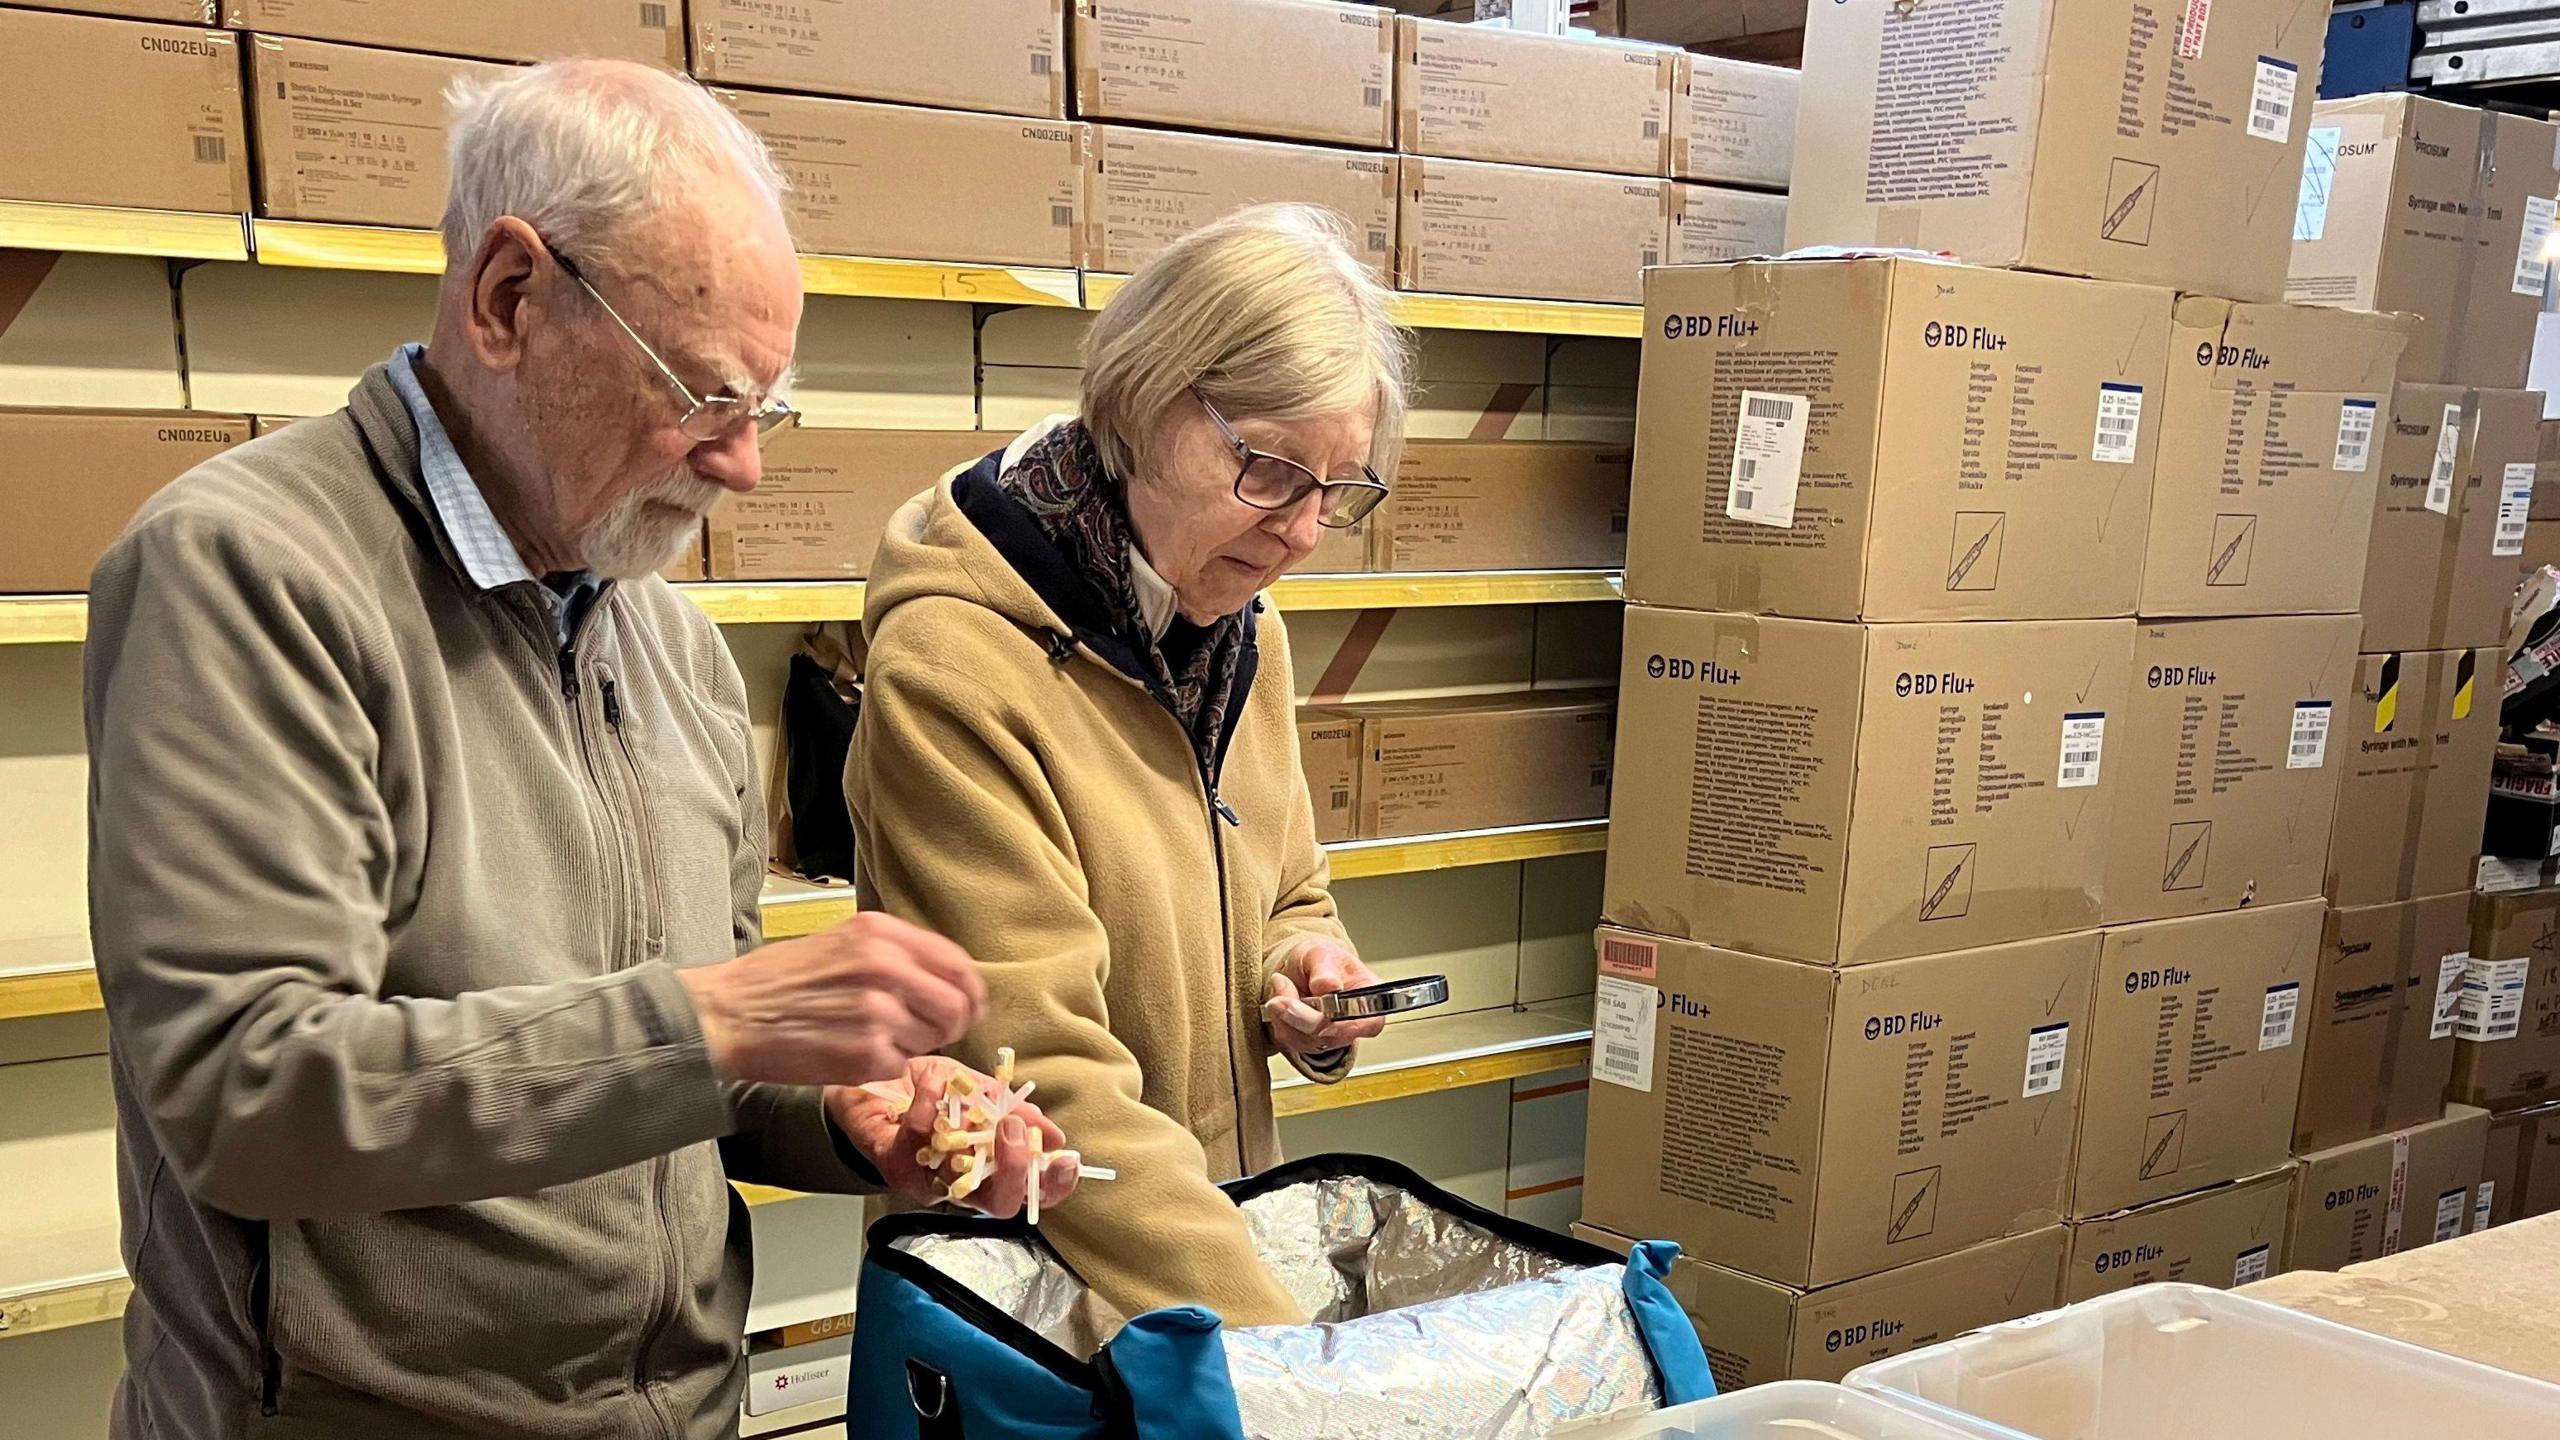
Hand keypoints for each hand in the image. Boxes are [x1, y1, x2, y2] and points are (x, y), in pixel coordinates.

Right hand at [677, 912, 986, 1086]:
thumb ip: (894, 953)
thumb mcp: (839, 941)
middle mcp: (885, 967)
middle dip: (952, 1024)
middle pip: (958, 1005)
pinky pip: (901, 1065)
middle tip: (932, 1032)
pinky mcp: (866, 1055)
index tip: (969, 1004)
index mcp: (880, 934)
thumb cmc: (778, 980)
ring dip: (914, 1045)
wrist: (728, 1014)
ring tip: (875, 1038)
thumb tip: (946, 977)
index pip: (958, 962)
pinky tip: (854, 1053)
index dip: (970, 990)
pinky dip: (886, 1066)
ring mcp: (878, 1013)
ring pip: (933, 1039)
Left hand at [826, 1057, 1081, 1217]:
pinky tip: (935, 1083)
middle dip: (1016, 1173)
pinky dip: (930, 1108)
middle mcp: (960, 1182)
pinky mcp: (895, 1164)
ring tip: (983, 1109)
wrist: (871, 1074)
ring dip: (978, 1146)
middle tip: (1016, 1133)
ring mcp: (927, 1179)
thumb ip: (1010, 1109)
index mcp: (988, 1165)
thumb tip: (1051, 1134)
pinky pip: (917, 1144)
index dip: (1053, 1184)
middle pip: (1000, 1205)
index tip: (1066, 1160)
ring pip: (958, 1188)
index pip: (1029, 1190)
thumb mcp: (975, 1088)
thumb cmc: (926, 1087)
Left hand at [1263, 940, 1386, 1058]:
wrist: (1302, 966)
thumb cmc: (1320, 960)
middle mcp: (1353, 1023)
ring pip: (1306, 1041)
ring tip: (1282, 984)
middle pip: (1331, 1035)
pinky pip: (1290, 1041)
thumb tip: (1328, 986)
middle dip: (1301, 1014)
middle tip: (1282, 987)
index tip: (1324, 1011)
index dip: (1348, 1025)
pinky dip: (1278, 1019)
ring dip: (1285, 1014)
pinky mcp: (1307, 1043)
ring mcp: (1331, 1037)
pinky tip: (1280, 998)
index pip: (1370, 1024)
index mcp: (1368, 998)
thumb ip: (1325, 969)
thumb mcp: (1322, 953)